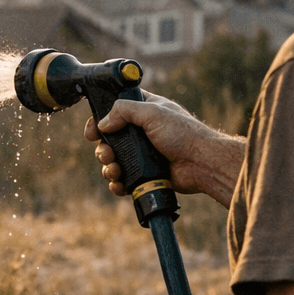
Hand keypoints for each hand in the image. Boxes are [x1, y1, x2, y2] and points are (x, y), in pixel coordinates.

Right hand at [85, 92, 245, 206]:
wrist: (202, 164)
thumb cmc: (183, 134)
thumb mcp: (153, 112)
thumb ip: (124, 111)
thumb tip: (103, 124)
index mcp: (143, 112)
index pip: (114, 111)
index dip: (99, 120)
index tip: (92, 130)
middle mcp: (141, 132)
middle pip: (109, 139)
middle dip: (103, 148)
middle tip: (108, 154)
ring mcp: (142, 154)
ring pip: (113, 161)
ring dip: (108, 167)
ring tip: (114, 170)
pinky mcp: (144, 173)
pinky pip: (123, 179)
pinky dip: (117, 183)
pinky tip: (119, 183)